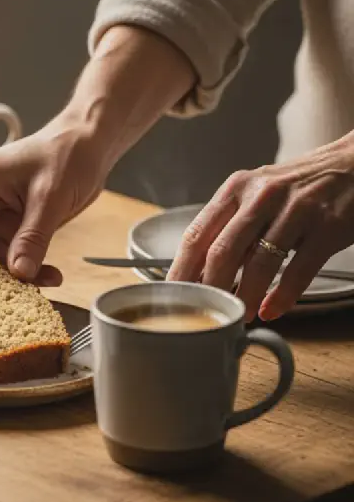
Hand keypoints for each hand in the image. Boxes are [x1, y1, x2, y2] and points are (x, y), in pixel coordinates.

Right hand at [0, 117, 107, 283]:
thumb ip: (32, 237)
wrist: (91, 144)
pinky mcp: (14, 228)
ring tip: (28, 294)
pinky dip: (28, 272)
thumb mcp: (49, 197)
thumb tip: (19, 274)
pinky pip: (13, 258)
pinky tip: (50, 278)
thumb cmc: (65, 153)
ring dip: (7, 279)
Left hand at [167, 137, 353, 319]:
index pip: (196, 235)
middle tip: (208, 313)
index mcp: (235, 188)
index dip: (180, 270)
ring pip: (259, 264)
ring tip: (240, 316)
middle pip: (222, 253)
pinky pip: (298, 270)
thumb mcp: (258, 194)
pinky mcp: (327, 227)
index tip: (174, 296)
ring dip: (246, 297)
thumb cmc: (299, 186)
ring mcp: (296, 210)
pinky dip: (282, 296)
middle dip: (211, 290)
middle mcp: (261, 196)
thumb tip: (201, 271)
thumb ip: (232, 226)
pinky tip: (272, 310)